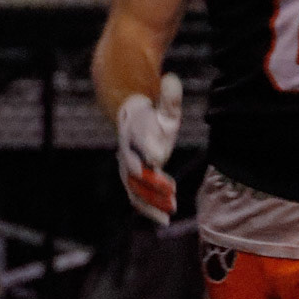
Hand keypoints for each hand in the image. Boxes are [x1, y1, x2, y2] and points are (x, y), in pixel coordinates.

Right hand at [116, 74, 181, 225]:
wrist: (129, 120)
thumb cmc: (152, 115)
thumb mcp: (164, 106)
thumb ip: (169, 98)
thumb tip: (171, 79)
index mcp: (135, 133)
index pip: (139, 143)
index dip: (147, 149)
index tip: (157, 159)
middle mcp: (128, 152)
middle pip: (134, 171)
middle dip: (150, 184)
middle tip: (169, 194)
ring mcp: (126, 167)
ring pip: (133, 188)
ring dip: (150, 202)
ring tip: (168, 214)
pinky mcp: (130, 179)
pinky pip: (135, 197)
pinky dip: (148, 208)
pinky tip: (165, 219)